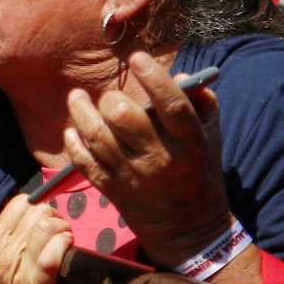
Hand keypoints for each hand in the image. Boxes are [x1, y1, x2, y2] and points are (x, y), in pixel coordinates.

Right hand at [0, 195, 72, 283]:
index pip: (20, 203)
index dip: (37, 208)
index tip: (43, 220)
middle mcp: (5, 248)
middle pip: (37, 211)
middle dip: (53, 216)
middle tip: (58, 229)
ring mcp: (22, 264)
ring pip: (45, 226)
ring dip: (61, 227)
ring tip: (65, 236)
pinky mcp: (38, 282)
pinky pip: (51, 255)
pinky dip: (62, 244)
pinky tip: (68, 244)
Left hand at [65, 50, 228, 270]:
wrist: (187, 226)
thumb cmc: (198, 170)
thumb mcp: (211, 137)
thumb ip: (202, 103)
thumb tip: (182, 75)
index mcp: (189, 143)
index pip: (172, 107)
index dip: (154, 79)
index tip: (137, 57)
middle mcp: (159, 159)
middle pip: (124, 118)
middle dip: (112, 99)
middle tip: (110, 97)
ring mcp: (132, 176)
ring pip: (98, 136)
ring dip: (82, 112)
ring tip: (77, 97)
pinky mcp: (112, 190)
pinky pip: (85, 162)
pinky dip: (74, 143)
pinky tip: (72, 129)